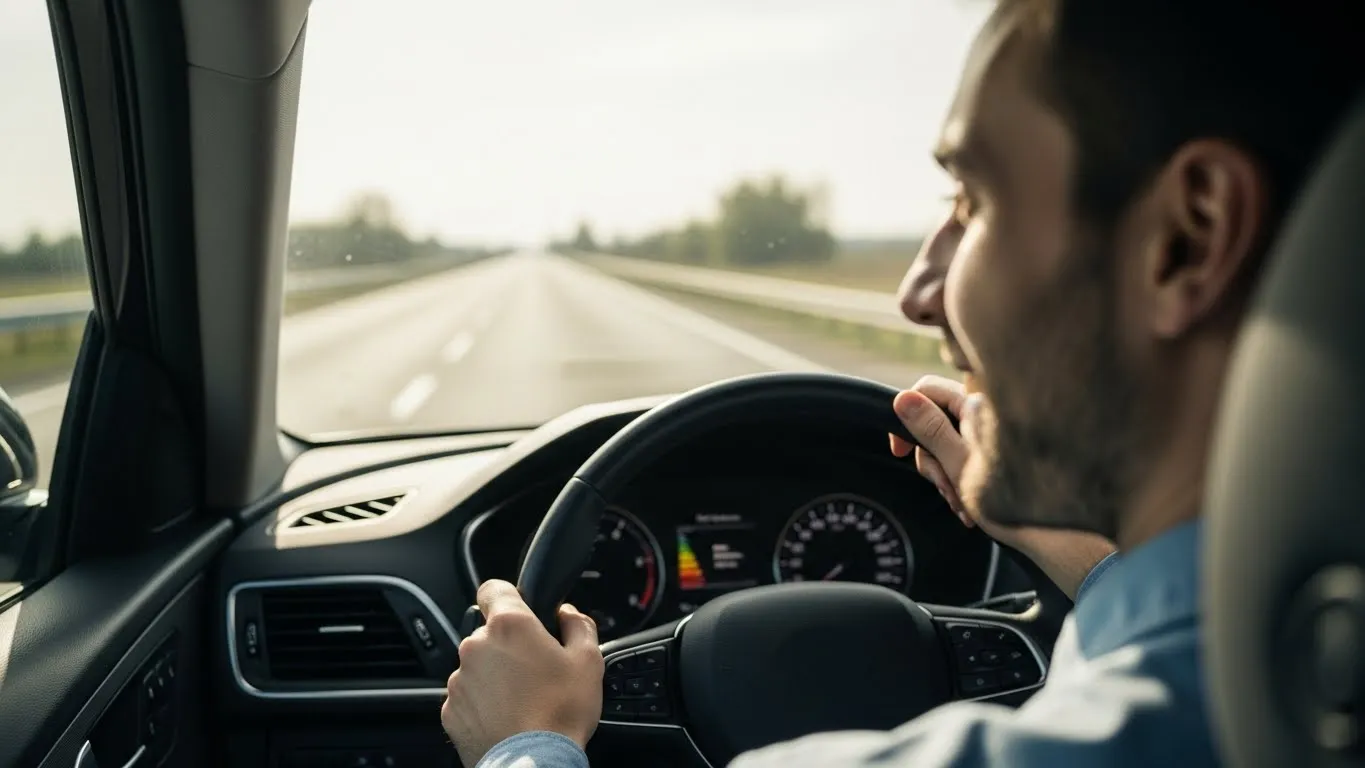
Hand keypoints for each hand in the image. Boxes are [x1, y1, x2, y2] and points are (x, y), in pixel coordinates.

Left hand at [442, 580, 603, 765]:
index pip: (493, 588)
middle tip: (535, 669)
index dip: (507, 596)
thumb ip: (578, 625)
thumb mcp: (589, 661)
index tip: (519, 610)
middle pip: (490, 633)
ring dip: (496, 675)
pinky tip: (508, 716)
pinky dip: (484, 702)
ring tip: (523, 699)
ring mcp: (459, 679)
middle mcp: (476, 646)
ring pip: (478, 666)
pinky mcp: (451, 709)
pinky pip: (468, 696)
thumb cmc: (561, 713)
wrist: (533, 763)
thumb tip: (569, 615)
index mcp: (509, 626)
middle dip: (509, 646)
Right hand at [889, 375, 1114, 598]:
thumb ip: (930, 430)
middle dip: (931, 458)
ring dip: (947, 475)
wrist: (1057, 538)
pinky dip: (963, 480)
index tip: (899, 450)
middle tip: (943, 486)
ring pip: (950, 443)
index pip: (926, 391)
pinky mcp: (1001, 455)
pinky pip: (968, 457)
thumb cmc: (1015, 504)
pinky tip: (971, 506)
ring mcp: (995, 434)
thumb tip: (902, 399)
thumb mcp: (960, 466)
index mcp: (977, 407)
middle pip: (936, 421)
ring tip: (961, 503)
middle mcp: (987, 414)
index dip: (905, 417)